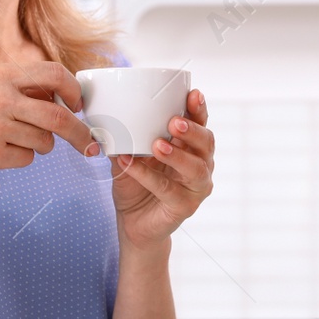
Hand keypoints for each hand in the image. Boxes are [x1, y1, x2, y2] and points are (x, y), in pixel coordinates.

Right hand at [0, 61, 96, 178]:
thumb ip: (18, 85)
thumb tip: (61, 96)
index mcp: (1, 75)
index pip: (55, 74)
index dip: (75, 91)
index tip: (80, 105)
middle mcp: (0, 98)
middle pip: (59, 117)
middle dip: (80, 134)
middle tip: (89, 144)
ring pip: (44, 142)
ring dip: (39, 145)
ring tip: (12, 139)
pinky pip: (26, 159)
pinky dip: (19, 158)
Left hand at [111, 89, 213, 251]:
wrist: (134, 224)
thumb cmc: (137, 185)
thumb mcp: (132, 156)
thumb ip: (129, 138)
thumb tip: (111, 116)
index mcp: (191, 147)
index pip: (201, 123)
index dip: (199, 108)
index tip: (193, 94)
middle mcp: (201, 165)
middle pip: (206, 143)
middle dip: (192, 130)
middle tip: (174, 121)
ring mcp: (196, 188)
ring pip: (195, 168)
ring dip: (177, 155)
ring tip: (158, 144)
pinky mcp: (185, 207)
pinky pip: (167, 190)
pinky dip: (147, 176)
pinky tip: (130, 164)